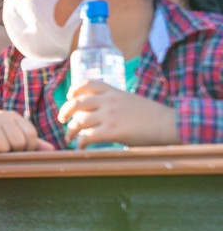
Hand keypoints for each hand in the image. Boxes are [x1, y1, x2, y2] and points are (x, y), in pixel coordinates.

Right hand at [0, 111, 55, 153]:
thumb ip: (32, 144)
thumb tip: (52, 150)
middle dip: (11, 151)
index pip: (30, 134)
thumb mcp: (13, 139)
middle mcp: (1, 115)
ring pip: (3, 147)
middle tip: (1, 149)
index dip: (27, 147)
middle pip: (18, 141)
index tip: (17, 150)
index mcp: (13, 116)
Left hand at [58, 82, 179, 147]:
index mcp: (114, 92)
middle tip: (61, 120)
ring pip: (78, 121)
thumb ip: (114, 104)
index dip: (75, 89)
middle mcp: (108, 101)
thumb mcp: (130, 101)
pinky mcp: (111, 131)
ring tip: (69, 138)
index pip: (89, 83)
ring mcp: (109, 115)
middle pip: (77, 102)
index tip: (70, 95)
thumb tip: (100, 114)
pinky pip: (87, 136)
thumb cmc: (152, 116)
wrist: (168, 123)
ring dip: (70, 131)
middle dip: (65, 111)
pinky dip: (80, 143)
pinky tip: (81, 147)